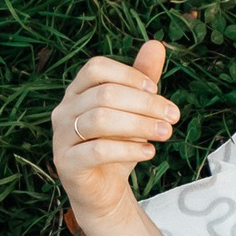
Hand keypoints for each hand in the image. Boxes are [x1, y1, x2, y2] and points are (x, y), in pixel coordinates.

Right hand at [52, 41, 179, 224]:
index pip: (96, 68)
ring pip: (100, 120)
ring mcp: (61, 137)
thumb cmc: (118, 145)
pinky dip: (128, 149)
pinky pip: (97, 150)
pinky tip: (149, 152)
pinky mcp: (67, 164)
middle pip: (104, 94)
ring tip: (166, 133)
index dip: (128, 75)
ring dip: (139, 124)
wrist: (104, 192)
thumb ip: (143, 79)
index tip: (156, 90)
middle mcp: (63, 110)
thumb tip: (157, 43)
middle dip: (144, 104)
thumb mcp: (135, 111)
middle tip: (174, 116)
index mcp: (77, 91)